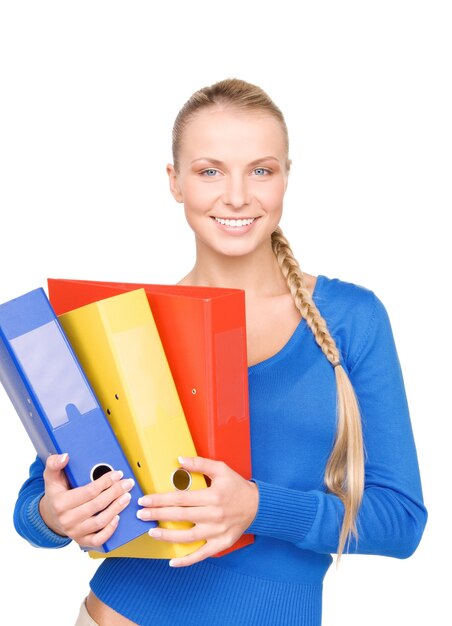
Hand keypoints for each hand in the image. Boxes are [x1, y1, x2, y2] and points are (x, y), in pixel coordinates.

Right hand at [39, 453, 135, 548]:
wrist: (50, 516)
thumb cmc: (56, 494)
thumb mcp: (51, 477)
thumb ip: (54, 464)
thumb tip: (64, 456)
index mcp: (61, 503)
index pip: (89, 491)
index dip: (106, 482)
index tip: (118, 474)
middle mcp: (67, 519)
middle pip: (97, 505)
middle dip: (115, 492)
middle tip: (127, 484)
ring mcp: (74, 532)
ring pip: (100, 522)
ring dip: (116, 508)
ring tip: (126, 497)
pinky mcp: (81, 541)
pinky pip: (98, 539)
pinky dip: (109, 530)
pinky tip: (118, 518)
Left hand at [137, 456, 258, 566]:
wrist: (257, 505)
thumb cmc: (236, 486)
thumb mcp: (221, 469)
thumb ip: (200, 464)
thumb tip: (179, 460)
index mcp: (212, 496)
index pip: (180, 498)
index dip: (160, 500)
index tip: (145, 500)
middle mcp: (214, 515)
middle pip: (180, 516)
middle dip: (158, 515)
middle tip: (141, 514)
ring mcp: (217, 531)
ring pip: (187, 536)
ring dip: (167, 536)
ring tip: (151, 532)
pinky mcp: (221, 544)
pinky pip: (202, 554)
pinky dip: (187, 560)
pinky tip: (172, 561)